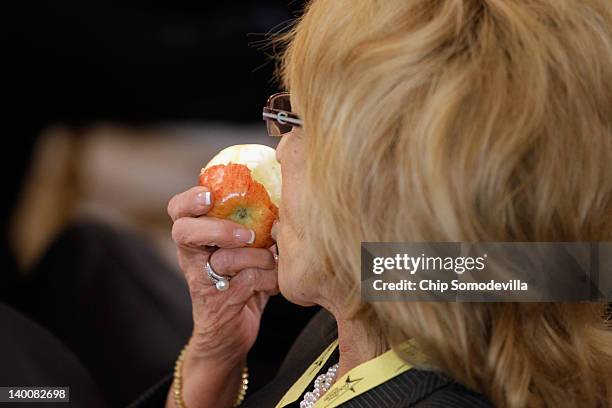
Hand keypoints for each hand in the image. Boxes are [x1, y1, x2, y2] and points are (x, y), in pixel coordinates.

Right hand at [167, 186, 278, 406]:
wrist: (229, 334)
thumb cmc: (242, 282)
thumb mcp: (245, 250)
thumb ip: (254, 227)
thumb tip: (282, 203)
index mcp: (196, 237)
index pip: (178, 210)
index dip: (190, 199)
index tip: (210, 195)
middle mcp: (191, 257)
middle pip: (184, 231)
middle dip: (218, 228)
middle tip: (247, 235)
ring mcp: (202, 281)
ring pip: (224, 259)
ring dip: (258, 257)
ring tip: (272, 261)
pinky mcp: (218, 303)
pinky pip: (249, 281)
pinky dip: (269, 279)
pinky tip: (273, 283)